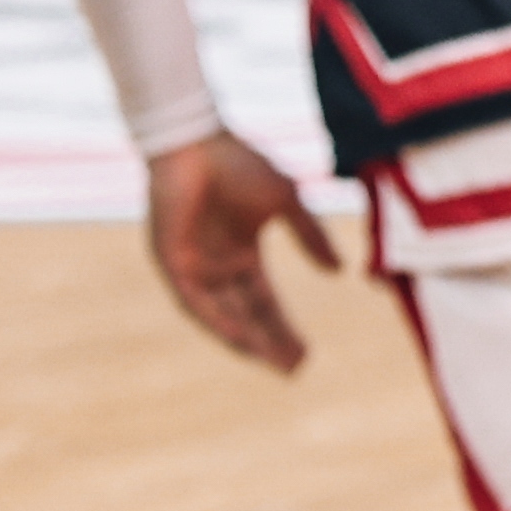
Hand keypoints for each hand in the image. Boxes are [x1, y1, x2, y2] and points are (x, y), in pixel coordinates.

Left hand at [146, 130, 337, 372]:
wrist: (197, 141)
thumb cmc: (240, 164)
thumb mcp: (287, 202)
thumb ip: (310, 236)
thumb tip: (338, 272)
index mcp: (242, 254)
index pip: (265, 302)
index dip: (283, 328)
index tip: (305, 354)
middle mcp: (217, 267)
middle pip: (247, 316)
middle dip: (269, 342)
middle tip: (293, 369)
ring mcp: (194, 266)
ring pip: (222, 315)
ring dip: (246, 340)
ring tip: (271, 361)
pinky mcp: (173, 261)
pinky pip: (195, 301)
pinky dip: (218, 321)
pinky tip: (240, 338)